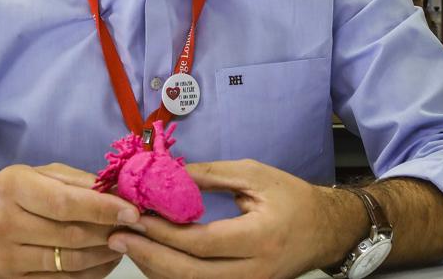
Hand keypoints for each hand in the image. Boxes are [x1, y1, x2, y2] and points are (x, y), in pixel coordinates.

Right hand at [0, 162, 143, 277]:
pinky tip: (104, 259)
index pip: (65, 203)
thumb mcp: (36, 174)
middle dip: (109, 232)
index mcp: (13, 188)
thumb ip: (76, 181)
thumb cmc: (8, 195)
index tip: (132, 211)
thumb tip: (117, 192)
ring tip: (123, 241)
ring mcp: (8, 258)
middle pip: (71, 235)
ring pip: (70, 263)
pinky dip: (91, 272)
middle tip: (135, 226)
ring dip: (105, 254)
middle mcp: (6, 224)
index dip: (103, 209)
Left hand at [107, 159, 363, 278]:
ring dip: (154, 268)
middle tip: (117, 236)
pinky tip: (151, 257)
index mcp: (259, 239)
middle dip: (148, 256)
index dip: (164, 233)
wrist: (326, 231)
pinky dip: (171, 274)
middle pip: (190, 274)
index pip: (201, 243)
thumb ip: (210, 175)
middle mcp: (254, 272)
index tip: (136, 215)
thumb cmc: (293, 198)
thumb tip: (168, 173)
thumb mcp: (254, 175)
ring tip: (126, 245)